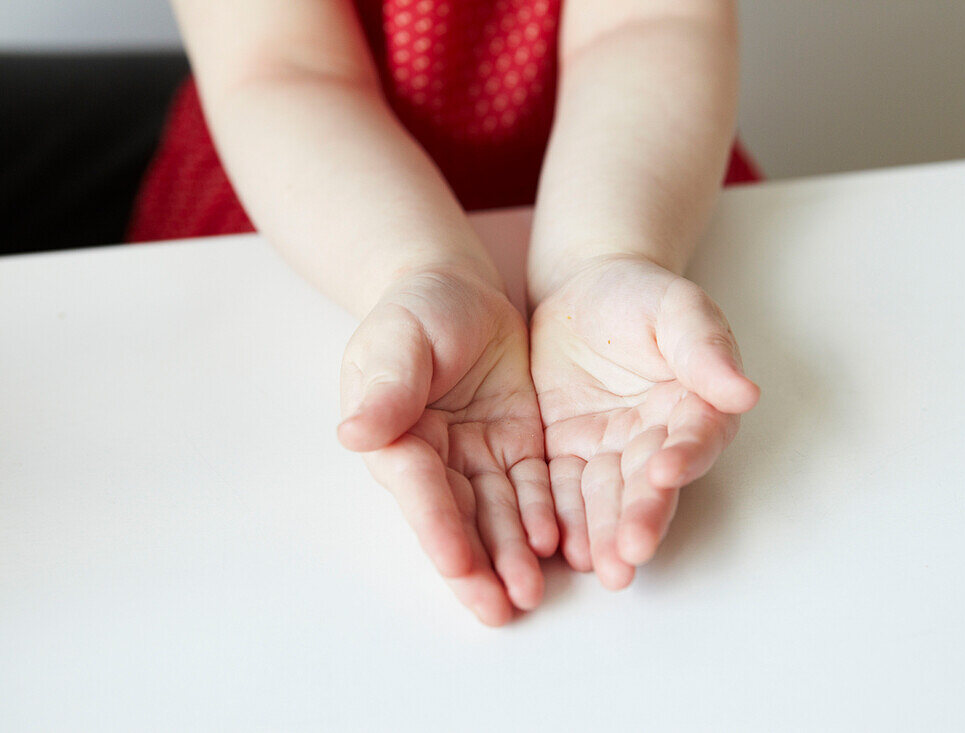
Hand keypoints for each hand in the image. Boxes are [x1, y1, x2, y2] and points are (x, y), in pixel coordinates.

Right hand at [337, 266, 556, 624]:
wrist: (457, 292)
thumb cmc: (417, 307)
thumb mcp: (400, 336)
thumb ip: (387, 384)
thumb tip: (355, 433)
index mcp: (396, 433)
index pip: (419, 486)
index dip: (437, 526)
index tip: (457, 563)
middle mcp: (434, 456)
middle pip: (457, 517)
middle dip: (477, 565)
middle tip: (500, 610)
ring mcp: (475, 455)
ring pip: (496, 514)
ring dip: (511, 556)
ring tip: (531, 596)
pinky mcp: (513, 446)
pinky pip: (529, 488)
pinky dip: (541, 518)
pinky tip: (558, 547)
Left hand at [529, 255, 758, 588]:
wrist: (585, 291)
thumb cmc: (641, 295)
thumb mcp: (677, 309)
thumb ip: (705, 348)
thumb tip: (745, 391)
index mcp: (695, 407)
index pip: (693, 439)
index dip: (683, 459)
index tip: (665, 473)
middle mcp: (656, 440)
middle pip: (649, 484)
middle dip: (640, 519)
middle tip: (631, 555)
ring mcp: (611, 451)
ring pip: (607, 498)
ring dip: (604, 535)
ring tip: (600, 570)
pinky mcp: (568, 452)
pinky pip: (563, 487)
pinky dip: (562, 517)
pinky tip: (557, 547)